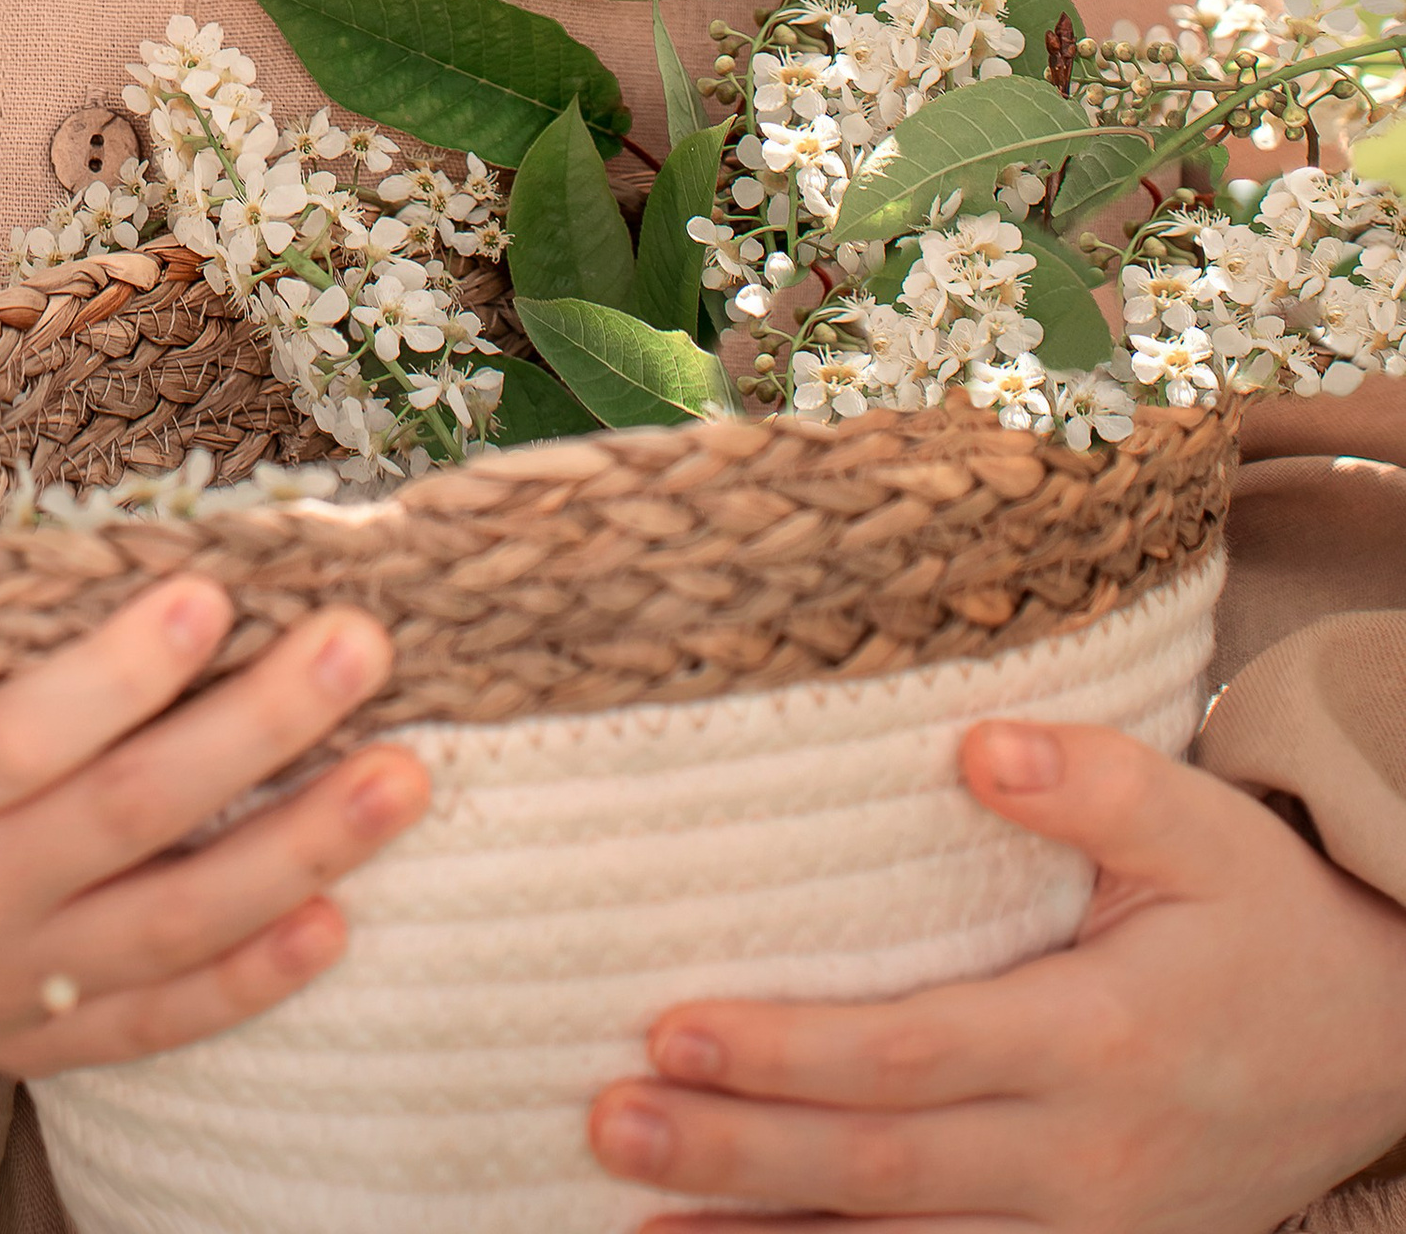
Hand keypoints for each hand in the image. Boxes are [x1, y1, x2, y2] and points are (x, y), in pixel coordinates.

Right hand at [0, 453, 428, 1078]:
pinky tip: (342, 918)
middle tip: (365, 644)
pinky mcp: (39, 1034)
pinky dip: (254, 979)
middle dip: (259, 732)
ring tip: (407, 774)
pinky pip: (162, 1019)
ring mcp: (6, 983)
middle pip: (131, 821)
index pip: (19, 739)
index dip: (117, 677)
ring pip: (176, 927)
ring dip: (303, 853)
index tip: (210, 595)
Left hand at [587, 715, 1405, 1232]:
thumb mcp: (1204, 830)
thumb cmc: (1265, 918)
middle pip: (880, 1170)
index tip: (673, 1024)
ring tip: (629, 1216)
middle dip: (734, 1150)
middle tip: (608, 1119)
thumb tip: (977, 749)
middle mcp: (1083, 1161)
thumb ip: (1096, 782)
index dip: (792, 1051)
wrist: (1378, 1047)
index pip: (914, 1053)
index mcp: (1100, 1040)